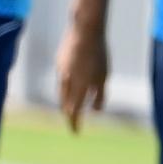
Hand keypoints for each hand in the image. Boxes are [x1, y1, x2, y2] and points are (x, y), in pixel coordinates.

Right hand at [56, 14, 108, 131]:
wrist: (84, 30)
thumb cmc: (98, 54)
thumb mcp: (104, 76)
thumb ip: (100, 95)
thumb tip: (95, 110)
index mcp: (78, 87)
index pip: (73, 112)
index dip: (74, 124)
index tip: (76, 133)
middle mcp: (66, 82)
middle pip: (65, 104)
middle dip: (69, 114)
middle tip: (73, 122)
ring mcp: (61, 72)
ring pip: (61, 92)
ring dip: (66, 101)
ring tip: (71, 106)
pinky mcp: (59, 62)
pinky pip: (61, 79)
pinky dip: (66, 87)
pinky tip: (71, 84)